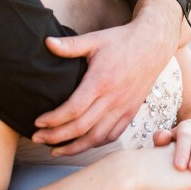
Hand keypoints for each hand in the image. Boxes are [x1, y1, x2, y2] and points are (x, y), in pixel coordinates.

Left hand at [32, 0, 181, 153]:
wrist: (153, 45)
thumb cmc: (122, 41)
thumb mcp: (95, 39)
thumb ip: (70, 45)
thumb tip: (46, 43)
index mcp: (101, 81)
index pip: (73, 109)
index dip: (53, 120)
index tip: (37, 122)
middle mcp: (113, 98)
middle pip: (81, 127)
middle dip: (56, 137)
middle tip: (37, 139)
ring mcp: (124, 107)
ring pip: (97, 137)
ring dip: (74, 148)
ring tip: (55, 150)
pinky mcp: (131, 112)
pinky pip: (113, 135)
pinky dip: (96, 144)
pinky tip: (82, 144)